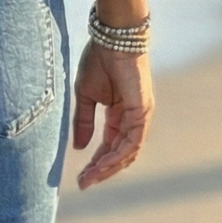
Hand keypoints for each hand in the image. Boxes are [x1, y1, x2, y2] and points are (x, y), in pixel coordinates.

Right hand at [72, 41, 153, 189]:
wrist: (112, 39)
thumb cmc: (99, 60)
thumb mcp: (85, 96)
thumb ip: (84, 121)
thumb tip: (79, 147)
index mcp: (120, 115)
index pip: (110, 146)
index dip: (96, 163)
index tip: (80, 178)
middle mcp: (133, 119)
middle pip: (120, 154)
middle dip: (102, 170)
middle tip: (84, 183)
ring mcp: (140, 116)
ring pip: (127, 152)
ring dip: (109, 167)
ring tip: (90, 177)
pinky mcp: (142, 111)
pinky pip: (132, 141)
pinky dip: (118, 155)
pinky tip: (103, 164)